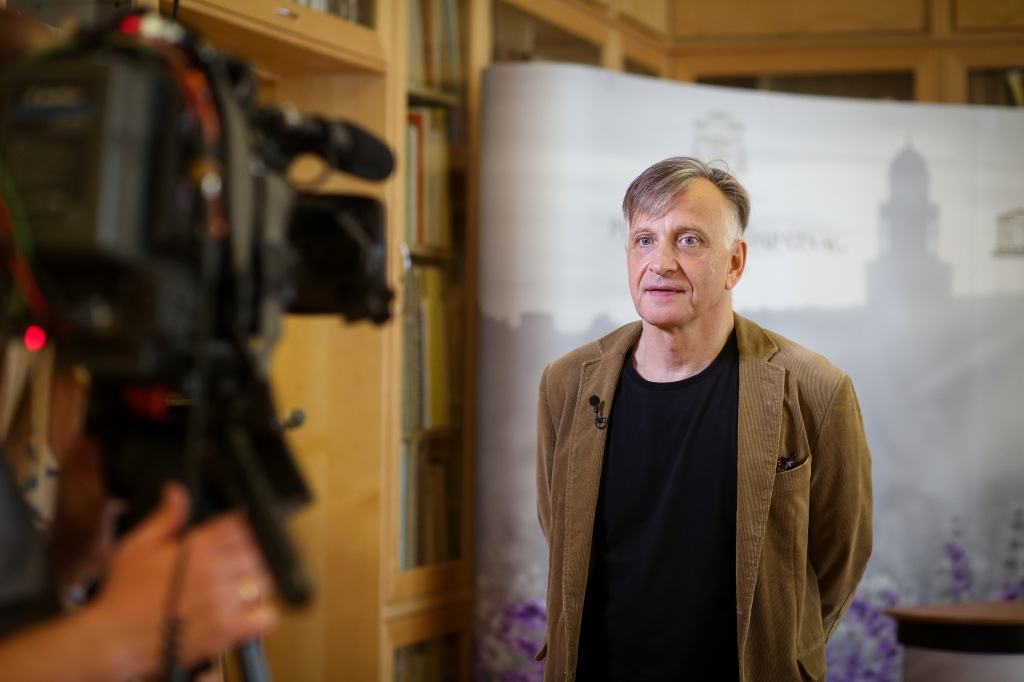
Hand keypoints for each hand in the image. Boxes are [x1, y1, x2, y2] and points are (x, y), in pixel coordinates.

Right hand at [91, 483, 277, 675]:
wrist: (113, 639)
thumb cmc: (123, 594)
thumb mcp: (138, 546)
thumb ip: (166, 517)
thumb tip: (177, 491)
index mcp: (197, 549)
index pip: (238, 527)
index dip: (235, 529)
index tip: (228, 537)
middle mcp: (214, 573)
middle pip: (254, 553)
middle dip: (244, 555)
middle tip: (231, 563)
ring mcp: (223, 603)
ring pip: (262, 581)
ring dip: (253, 581)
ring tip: (238, 585)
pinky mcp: (226, 631)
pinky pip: (264, 617)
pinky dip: (261, 613)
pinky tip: (246, 610)